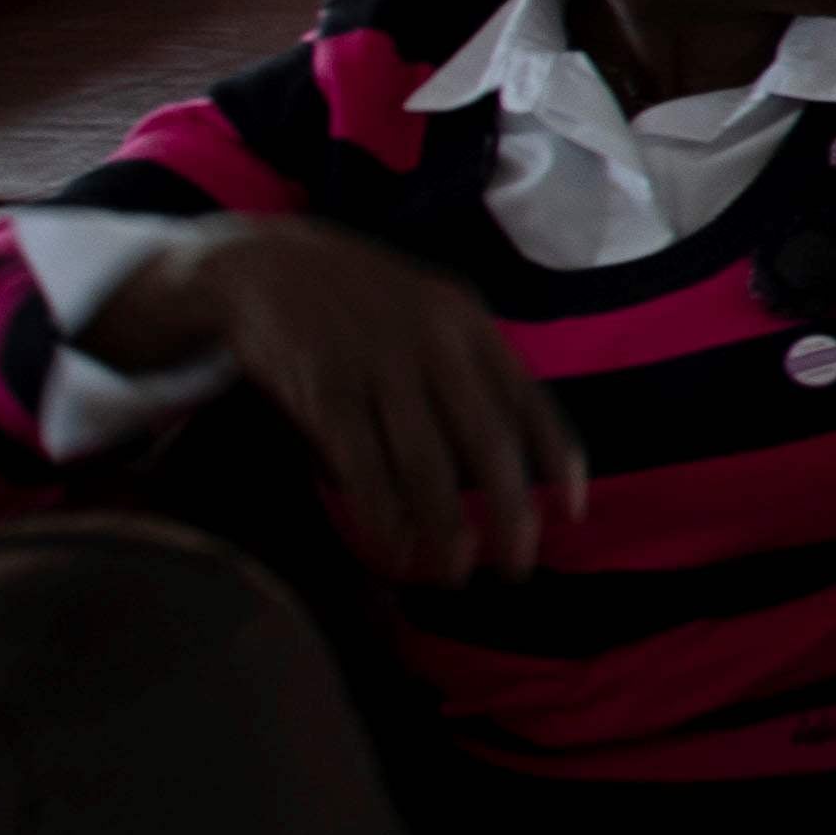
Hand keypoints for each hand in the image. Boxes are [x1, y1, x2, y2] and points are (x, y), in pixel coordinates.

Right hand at [91, 220, 584, 582]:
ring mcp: (379, 368)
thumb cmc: (357, 300)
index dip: (558, 459)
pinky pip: (362, 467)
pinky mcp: (325, 392)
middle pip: (487, 442)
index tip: (575, 510)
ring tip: (455, 572)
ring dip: (445, 527)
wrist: (260, 262)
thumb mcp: (428, 311)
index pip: (531, 401)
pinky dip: (382, 516)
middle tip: (518, 565)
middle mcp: (434, 345)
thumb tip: (506, 456)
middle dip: (508, 511)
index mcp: (469, 324)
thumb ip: (468, 370)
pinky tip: (393, 552)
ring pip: (426, 464)